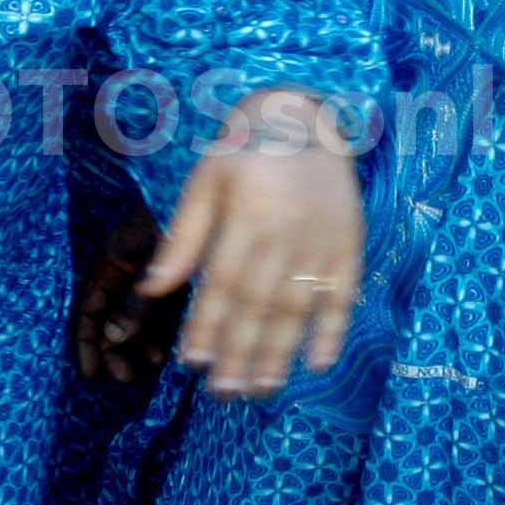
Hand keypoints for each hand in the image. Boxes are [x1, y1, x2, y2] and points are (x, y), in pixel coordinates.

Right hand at [69, 203, 179, 383]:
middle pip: (109, 317)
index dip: (86, 343)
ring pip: (136, 316)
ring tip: (150, 366)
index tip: (92, 374)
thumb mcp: (150, 263)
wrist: (213, 192)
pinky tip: (165, 351)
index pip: (87, 309)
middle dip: (114, 350)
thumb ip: (135, 300)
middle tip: (125, 377)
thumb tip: (114, 338)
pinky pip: (160, 308)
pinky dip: (159, 330)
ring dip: (139, 343)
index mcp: (111, 260)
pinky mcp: (175, 274)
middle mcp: (126, 268)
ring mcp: (150, 271)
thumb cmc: (172, 220)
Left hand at [145, 90, 361, 398]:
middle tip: (224, 393)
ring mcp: (323, 240)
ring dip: (280, 353)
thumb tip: (154, 290)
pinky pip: (344, 294)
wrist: (306, 110)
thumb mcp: (205, 180)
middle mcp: (286, 233)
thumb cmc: (245, 147)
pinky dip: (333, 330)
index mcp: (247, 216)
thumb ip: (183, 237)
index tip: (193, 363)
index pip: (223, 283)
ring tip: (260, 389)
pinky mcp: (350, 243)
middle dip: (240, 353)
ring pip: (299, 307)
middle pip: (260, 305)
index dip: (207, 325)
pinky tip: (317, 364)